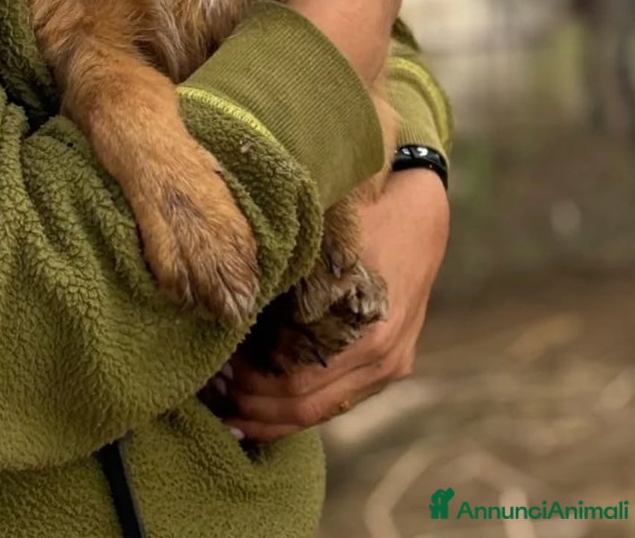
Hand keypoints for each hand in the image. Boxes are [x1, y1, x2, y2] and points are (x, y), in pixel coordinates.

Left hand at [214, 167, 448, 441]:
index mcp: (368, 333)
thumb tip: (230, 306)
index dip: (253, 386)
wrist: (419, 220)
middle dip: (256, 409)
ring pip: (323, 411)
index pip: (299, 385)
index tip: (217, 372)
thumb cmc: (362, 221)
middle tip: (216, 394)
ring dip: (275, 415)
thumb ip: (286, 278)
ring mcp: (390, 367)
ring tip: (232, 405)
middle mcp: (383, 360)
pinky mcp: (390, 366)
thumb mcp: (324, 242)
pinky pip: (339, 398)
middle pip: (308, 407)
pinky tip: (267, 405)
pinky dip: (302, 406)